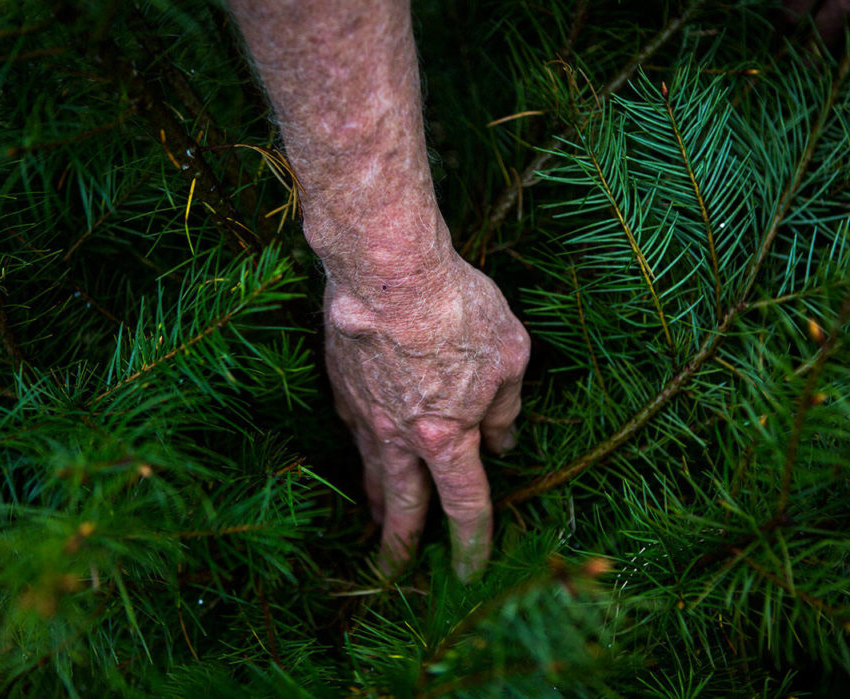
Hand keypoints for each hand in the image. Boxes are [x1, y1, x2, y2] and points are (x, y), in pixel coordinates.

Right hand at [324, 246, 529, 580]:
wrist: (385, 267)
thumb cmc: (456, 305)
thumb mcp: (507, 355)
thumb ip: (506, 407)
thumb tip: (503, 439)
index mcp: (447, 436)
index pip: (464, 504)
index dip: (471, 542)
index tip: (471, 569)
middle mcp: (400, 436)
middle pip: (403, 506)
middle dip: (402, 547)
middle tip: (395, 575)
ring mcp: (365, 413)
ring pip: (372, 473)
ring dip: (378, 505)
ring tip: (378, 524)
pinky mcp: (342, 386)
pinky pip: (354, 431)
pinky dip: (363, 451)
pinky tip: (365, 448)